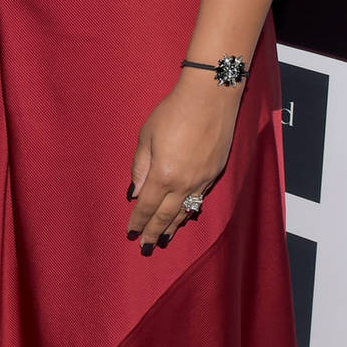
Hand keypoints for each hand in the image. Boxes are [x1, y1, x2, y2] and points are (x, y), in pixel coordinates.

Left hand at [125, 75, 240, 253]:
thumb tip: (135, 193)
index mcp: (162, 175)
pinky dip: (189, 211)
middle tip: (145, 247)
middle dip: (154, 232)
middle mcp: (184, 184)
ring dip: (173, 227)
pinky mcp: (215, 173)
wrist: (210, 98)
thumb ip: (140, 167)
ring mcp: (202, 180)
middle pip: (166, 216)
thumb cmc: (172, 112)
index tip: (130, 233)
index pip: (147, 206)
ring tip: (164, 239)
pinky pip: (199, 200)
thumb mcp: (147, 136)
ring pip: (185, 211)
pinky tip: (185, 216)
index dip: (138, 221)